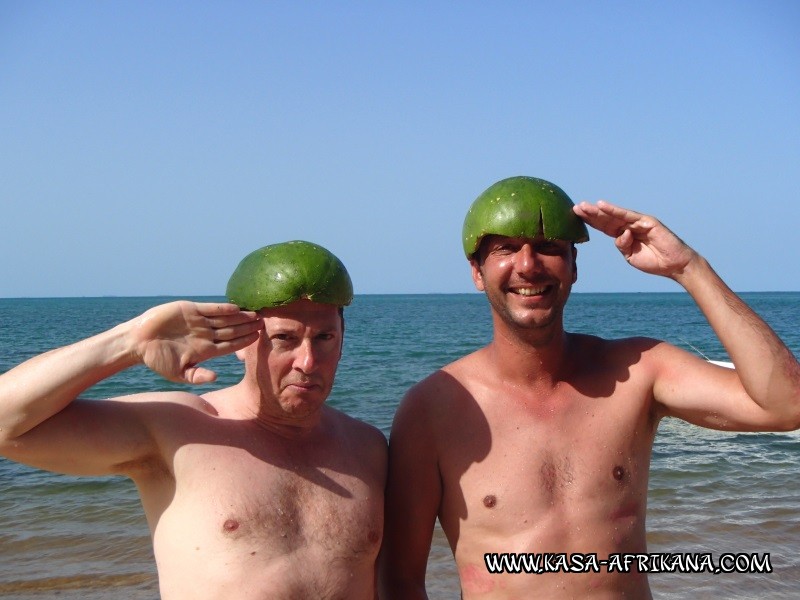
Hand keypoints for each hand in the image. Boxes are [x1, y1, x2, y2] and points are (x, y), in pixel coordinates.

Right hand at [130, 301, 262, 383]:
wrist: (139, 342)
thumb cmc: (158, 360)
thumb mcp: (178, 373)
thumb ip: (197, 376)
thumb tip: (216, 377)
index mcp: (205, 350)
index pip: (230, 345)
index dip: (244, 342)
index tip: (257, 339)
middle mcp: (205, 335)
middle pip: (231, 331)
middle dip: (247, 327)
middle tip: (264, 323)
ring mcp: (199, 322)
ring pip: (224, 319)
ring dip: (240, 317)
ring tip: (255, 314)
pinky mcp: (190, 310)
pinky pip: (210, 309)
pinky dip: (223, 308)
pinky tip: (236, 307)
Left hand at [573, 200, 696, 277]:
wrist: (675, 265)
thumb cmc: (654, 262)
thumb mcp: (631, 257)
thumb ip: (622, 246)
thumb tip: (619, 235)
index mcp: (623, 236)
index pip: (603, 227)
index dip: (590, 221)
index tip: (575, 216)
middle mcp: (629, 226)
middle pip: (605, 219)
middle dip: (590, 214)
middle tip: (575, 208)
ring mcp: (637, 222)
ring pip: (614, 215)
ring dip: (598, 211)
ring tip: (584, 206)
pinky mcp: (647, 221)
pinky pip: (627, 216)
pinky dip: (614, 210)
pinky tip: (602, 206)